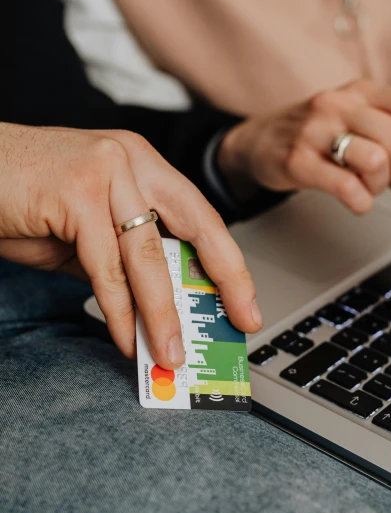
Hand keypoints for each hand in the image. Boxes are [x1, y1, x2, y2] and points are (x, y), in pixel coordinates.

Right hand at [0, 123, 261, 368]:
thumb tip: (159, 307)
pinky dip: (119, 311)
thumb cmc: (23, 197)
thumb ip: (123, 259)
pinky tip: (128, 339)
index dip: (229, 262)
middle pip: (196, 227)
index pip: (200, 216)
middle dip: (225, 280)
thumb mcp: (85, 230)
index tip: (245, 301)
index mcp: (141, 163)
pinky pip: (106, 267)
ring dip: (164, 313)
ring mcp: (105, 172)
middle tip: (240, 322)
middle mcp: (131, 160)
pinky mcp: (75, 192)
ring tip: (172, 353)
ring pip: (148, 256)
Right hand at [218, 80, 390, 212]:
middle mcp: (339, 103)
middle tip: (390, 180)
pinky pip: (346, 186)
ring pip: (375, 160)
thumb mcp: (356, 137)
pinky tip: (354, 200)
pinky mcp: (297, 159)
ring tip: (366, 187)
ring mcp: (316, 130)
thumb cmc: (313, 135)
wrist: (254, 141)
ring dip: (380, 185)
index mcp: (361, 92)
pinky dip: (360, 201)